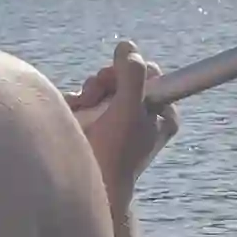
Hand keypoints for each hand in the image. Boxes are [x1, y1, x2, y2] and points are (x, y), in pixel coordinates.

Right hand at [68, 38, 177, 201]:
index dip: (128, 72)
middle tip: (93, 95)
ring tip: (82, 108)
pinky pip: (89, 99)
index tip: (113, 83)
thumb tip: (126, 47)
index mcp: (162, 114)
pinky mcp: (99, 127)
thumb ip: (132, 75)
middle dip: (104, 83)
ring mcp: (120, 122)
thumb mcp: (128, 110)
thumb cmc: (114, 155)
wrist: (89, 189)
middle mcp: (144, 116)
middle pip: (124, 77)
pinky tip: (74, 112)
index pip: (149, 73)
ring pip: (104, 86)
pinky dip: (79, 102)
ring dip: (89, 92)